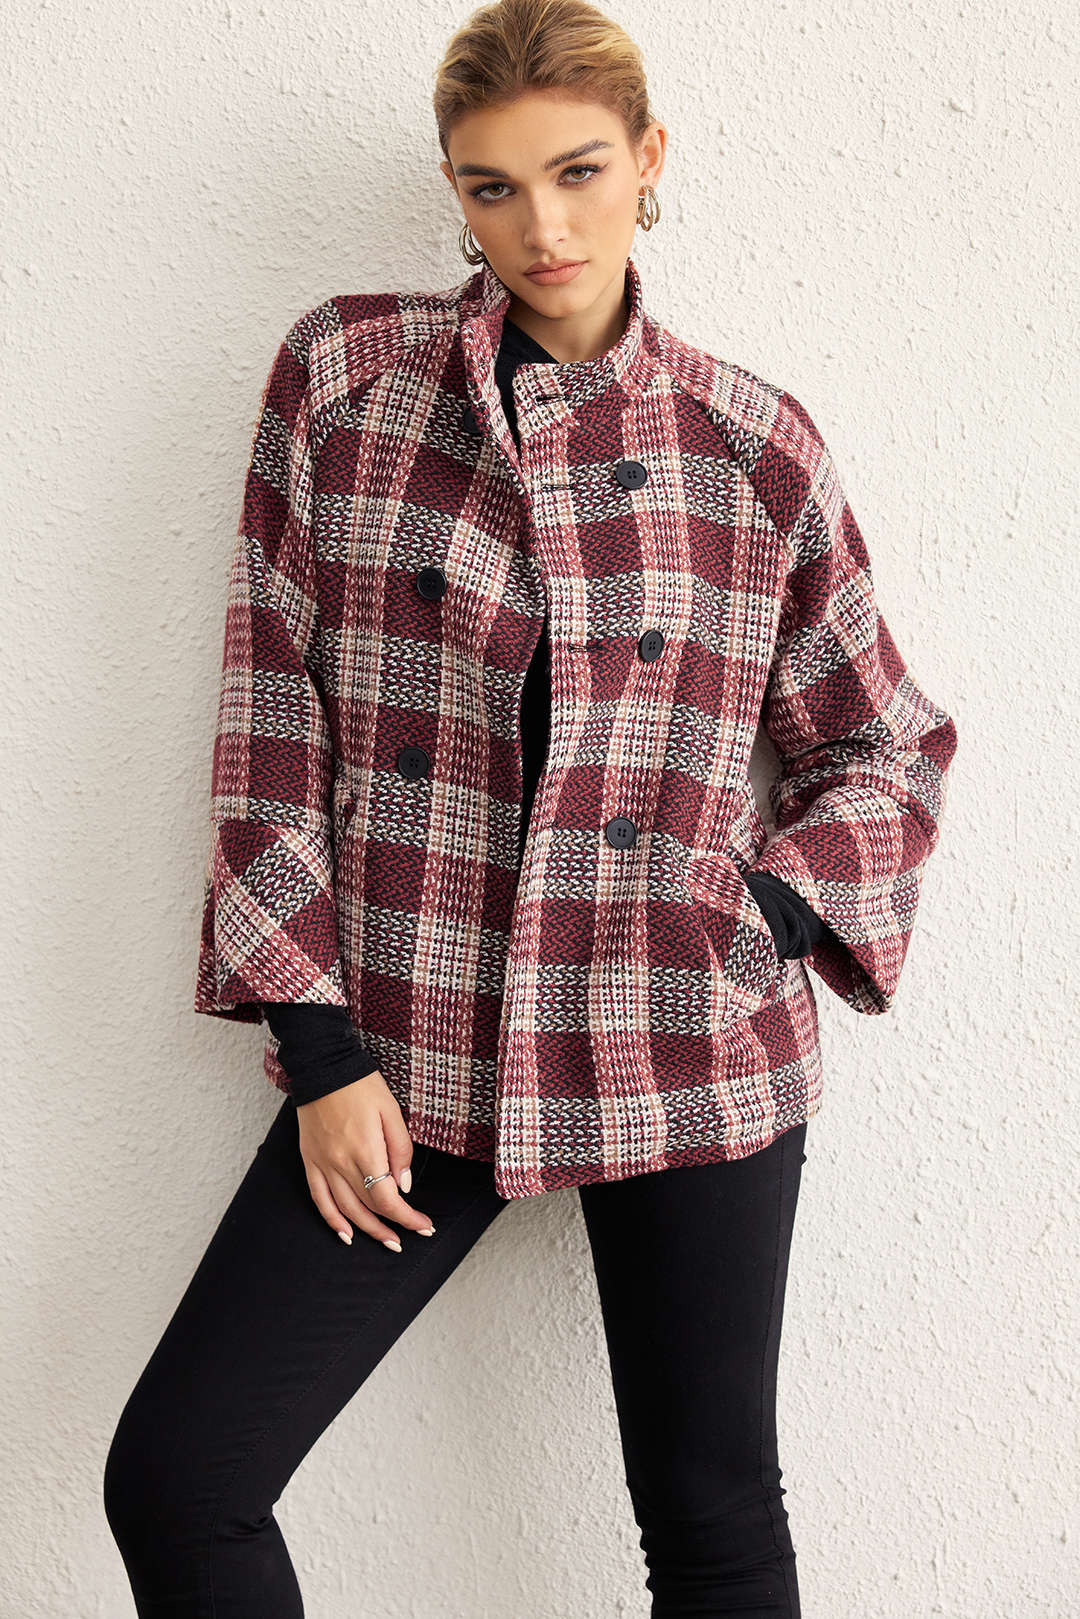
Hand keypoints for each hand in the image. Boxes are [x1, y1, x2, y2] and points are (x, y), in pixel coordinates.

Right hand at [296, 1070, 436, 1250]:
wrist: (323, 1067)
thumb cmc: (362, 1086)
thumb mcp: (392, 1111)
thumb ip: (401, 1150)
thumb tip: (403, 1186)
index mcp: (365, 1150)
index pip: (387, 1199)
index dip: (407, 1217)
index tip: (424, 1225)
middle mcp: (341, 1162)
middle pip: (368, 1207)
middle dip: (393, 1225)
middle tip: (411, 1236)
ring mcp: (323, 1163)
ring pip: (345, 1209)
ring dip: (367, 1230)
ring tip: (387, 1242)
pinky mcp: (309, 1160)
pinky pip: (319, 1198)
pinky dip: (332, 1220)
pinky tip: (345, 1235)